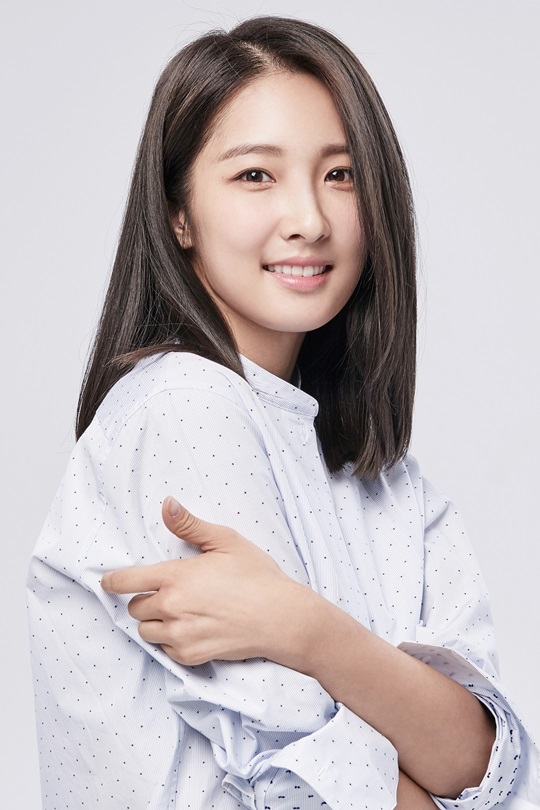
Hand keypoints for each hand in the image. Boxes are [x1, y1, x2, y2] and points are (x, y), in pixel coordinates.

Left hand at [101, 497, 312, 665]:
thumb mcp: (226, 541)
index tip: (109, 582)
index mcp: (176, 577)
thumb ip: (189, 525)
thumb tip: (166, 504)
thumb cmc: (257, 576)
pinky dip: (172, 641)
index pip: (126, 582)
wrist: (281, 618)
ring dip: (155, 623)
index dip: (113, 582)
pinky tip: (193, 629)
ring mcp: (179, 636)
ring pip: (146, 632)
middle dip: (145, 600)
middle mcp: (172, 608)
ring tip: (178, 613)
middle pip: (135, 608)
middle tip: (168, 594)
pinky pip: (165, 650)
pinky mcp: (190, 656)